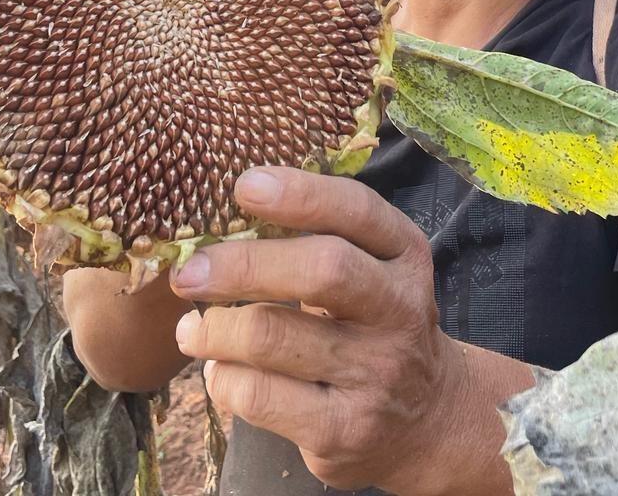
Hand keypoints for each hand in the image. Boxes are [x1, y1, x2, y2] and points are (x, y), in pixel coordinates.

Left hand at [169, 165, 467, 494]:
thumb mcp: (372, 268)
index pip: (357, 210)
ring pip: (273, 336)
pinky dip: (222, 378)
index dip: (300, 194)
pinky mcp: (345, 430)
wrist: (427, 418)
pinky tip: (220, 370)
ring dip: (214, 328)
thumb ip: (320, 235)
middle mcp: (400, 309)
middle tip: (190, 272)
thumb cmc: (372, 322)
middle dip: (243, 265)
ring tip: (190, 328)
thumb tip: (224, 213)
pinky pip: (259, 396)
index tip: (244, 186)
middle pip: (321, 270)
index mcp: (405, 254)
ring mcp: (376, 373)